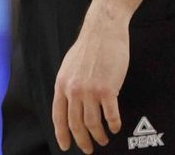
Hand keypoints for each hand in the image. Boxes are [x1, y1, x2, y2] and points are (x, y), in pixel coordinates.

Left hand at [52, 15, 127, 151]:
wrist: (102, 32)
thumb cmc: (88, 49)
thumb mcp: (69, 67)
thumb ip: (69, 85)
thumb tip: (71, 103)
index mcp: (62, 84)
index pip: (58, 116)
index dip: (62, 133)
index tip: (66, 146)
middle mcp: (73, 90)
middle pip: (75, 123)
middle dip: (82, 140)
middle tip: (89, 149)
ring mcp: (90, 90)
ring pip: (92, 123)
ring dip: (99, 135)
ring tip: (103, 139)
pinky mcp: (107, 89)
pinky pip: (110, 115)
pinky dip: (114, 124)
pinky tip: (116, 127)